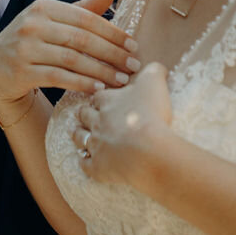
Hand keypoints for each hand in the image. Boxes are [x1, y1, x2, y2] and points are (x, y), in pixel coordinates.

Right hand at [0, 0, 139, 124]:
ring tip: (121, 80)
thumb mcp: (52, 20)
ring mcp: (25, 48)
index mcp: (44, 7)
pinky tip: (98, 89)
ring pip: (72, 60)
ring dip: (101, 71)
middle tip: (133, 66)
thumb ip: (82, 9)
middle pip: (82, 40)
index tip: (134, 46)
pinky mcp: (21, 71)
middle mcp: (33, 25)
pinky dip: (81, 83)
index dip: (113, 33)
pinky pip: (58, 78)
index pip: (86, 19)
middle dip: (112, 54)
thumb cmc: (31, 41)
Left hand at [73, 61, 173, 186]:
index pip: (98, 96)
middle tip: (85, 115)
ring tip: (79, 135)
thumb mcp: (155, 83)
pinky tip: (87, 162)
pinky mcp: (97, 167)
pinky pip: (85, 164)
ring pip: (80, 138)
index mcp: (108, 101)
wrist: (148, 149)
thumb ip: (154, 71)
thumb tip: (156, 67)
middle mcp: (97, 121)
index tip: (101, 99)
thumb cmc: (151, 114)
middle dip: (84, 114)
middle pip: (84, 115)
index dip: (100, 97)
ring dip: (79, 135)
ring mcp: (95, 145)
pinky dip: (85, 162)